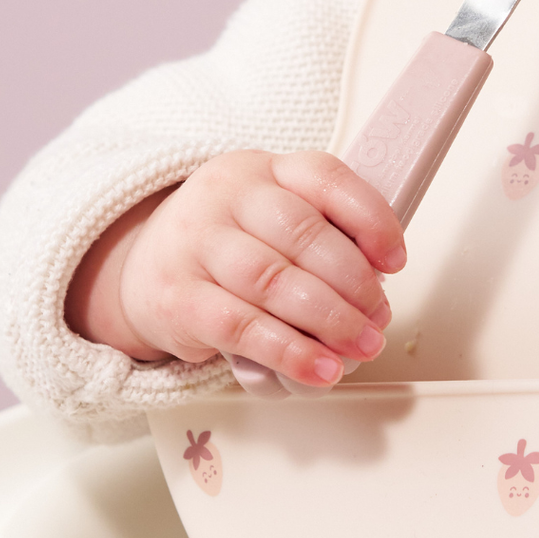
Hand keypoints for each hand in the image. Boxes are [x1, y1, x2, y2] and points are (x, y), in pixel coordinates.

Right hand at [66, 151, 403, 386]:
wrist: (143, 272)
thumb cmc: (225, 248)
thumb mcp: (270, 220)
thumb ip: (321, 236)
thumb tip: (377, 284)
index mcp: (261, 169)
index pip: (325, 177)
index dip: (371, 219)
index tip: (395, 260)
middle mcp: (226, 197)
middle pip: (303, 233)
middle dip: (354, 283)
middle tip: (378, 318)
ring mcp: (195, 244)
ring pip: (274, 280)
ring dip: (329, 321)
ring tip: (360, 346)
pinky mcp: (177, 298)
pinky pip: (241, 326)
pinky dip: (289, 351)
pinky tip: (319, 368)